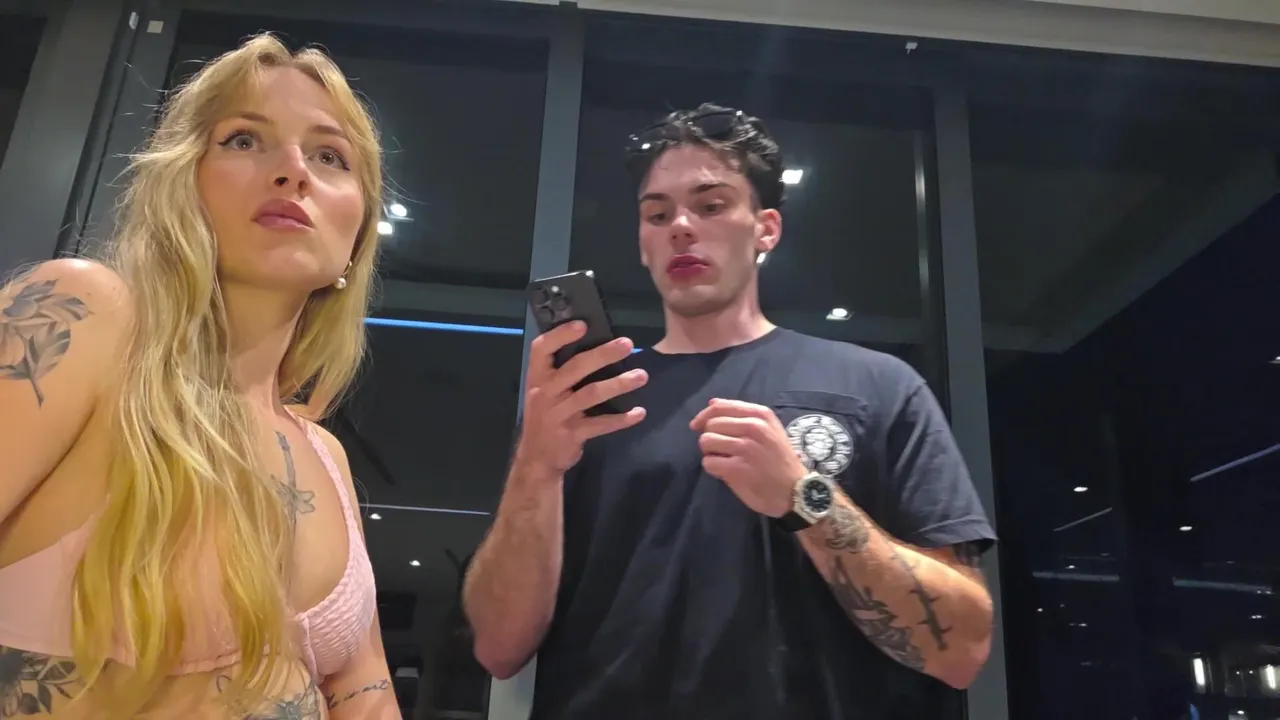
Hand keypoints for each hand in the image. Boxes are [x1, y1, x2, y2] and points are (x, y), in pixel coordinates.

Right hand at [514, 321, 647, 477]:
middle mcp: (545, 392)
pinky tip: (639, 413)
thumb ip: (560, 372)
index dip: (561, 335)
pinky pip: (600, 424)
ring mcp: (559, 414)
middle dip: (603, 354)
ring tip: (641, 376)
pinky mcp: (572, 434)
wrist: (536, 458)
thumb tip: (595, 345)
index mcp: (537, 377)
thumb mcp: (543, 392)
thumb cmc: (545, 417)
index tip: (583, 324)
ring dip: (618, 384)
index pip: (542, 349)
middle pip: (575, 368)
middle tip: (627, 344)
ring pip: (591, 394)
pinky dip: (621, 419)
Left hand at [689, 399, 808, 516]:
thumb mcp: (770, 429)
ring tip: (724, 460)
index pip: (720, 406)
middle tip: (722, 450)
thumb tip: (711, 403)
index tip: (697, 425)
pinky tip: (726, 472)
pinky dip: (713, 468)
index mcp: (761, 415)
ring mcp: (745, 448)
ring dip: (710, 452)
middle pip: (710, 424)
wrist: (797, 491)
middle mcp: (754, 427)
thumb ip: (743, 416)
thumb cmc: (780, 460)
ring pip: (706, 441)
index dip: (704, 416)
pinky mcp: (737, 469)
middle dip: (710, 437)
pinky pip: (708, 462)